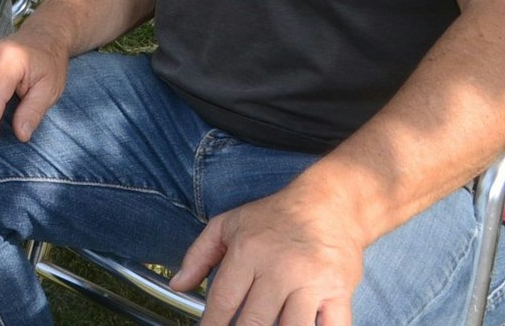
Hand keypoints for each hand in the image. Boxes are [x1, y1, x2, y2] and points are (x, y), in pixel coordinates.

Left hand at [172, 187, 365, 325]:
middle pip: (254, 321)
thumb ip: (198, 255)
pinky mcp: (339, 292)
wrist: (330, 204)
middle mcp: (279, 269)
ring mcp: (312, 282)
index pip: (223, 300)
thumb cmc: (275, 216)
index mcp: (248, 252)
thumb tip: (177, 285)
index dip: (211, 325)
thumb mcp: (227, 224)